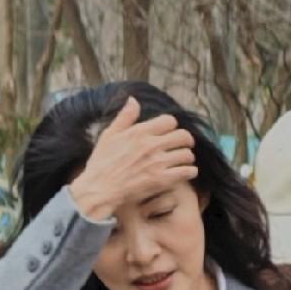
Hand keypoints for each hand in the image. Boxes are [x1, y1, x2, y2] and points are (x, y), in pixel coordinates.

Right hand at [69, 98, 197, 221]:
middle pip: (182, 136)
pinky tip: (187, 172)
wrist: (100, 189)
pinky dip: (190, 171)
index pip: (169, 121)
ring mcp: (157, 163)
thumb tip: (133, 100)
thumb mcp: (110, 134)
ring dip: (188, 156)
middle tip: (185, 145)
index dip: (172, 126)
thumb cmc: (102, 163)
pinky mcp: (161, 180)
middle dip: (186, 140)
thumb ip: (125, 117)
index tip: (171, 132)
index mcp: (140, 131)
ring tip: (185, 160)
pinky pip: (186, 172)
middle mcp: (151, 144)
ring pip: (186, 154)